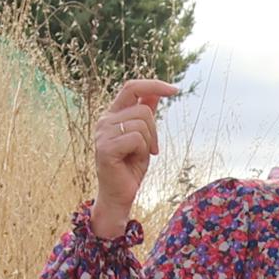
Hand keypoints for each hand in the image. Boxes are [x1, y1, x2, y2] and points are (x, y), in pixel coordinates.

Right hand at [90, 78, 179, 237]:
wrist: (119, 194)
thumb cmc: (130, 166)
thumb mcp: (144, 137)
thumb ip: (146, 113)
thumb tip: (157, 92)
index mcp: (112, 114)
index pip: (132, 87)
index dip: (154, 85)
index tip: (175, 90)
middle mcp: (104, 120)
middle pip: (143, 111)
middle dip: (155, 132)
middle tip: (150, 150)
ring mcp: (103, 133)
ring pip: (141, 125)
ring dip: (148, 144)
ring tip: (138, 156)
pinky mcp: (105, 147)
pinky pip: (136, 139)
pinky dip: (142, 151)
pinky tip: (132, 161)